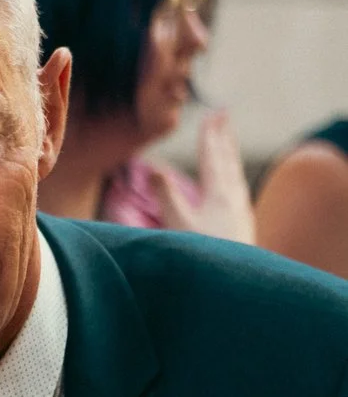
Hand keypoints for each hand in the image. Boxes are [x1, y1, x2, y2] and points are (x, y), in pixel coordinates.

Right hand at [152, 112, 255, 244]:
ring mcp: (240, 210)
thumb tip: (155, 168)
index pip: (211, 157)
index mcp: (217, 194)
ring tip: (227, 140)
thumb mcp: (177, 224)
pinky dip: (233, 175)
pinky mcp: (242, 223)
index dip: (210, 136)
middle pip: (227, 160)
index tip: (212, 115)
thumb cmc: (203, 254)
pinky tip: (233, 182)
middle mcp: (232, 197)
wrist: (234, 281)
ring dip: (229, 154)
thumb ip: (166, 195)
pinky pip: (238, 188)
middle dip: (223, 137)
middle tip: (223, 115)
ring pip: (235, 173)